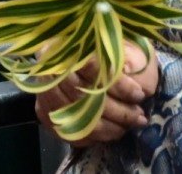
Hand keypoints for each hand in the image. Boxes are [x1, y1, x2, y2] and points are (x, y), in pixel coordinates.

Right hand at [34, 42, 157, 145]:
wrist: (87, 62)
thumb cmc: (113, 56)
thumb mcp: (128, 50)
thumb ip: (131, 60)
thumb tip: (130, 74)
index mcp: (67, 45)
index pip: (90, 66)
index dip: (116, 84)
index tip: (139, 95)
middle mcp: (48, 67)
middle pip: (80, 94)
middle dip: (115, 111)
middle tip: (139, 117)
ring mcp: (43, 91)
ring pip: (73, 115)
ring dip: (106, 127)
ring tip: (128, 127)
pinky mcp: (44, 111)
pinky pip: (66, 130)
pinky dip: (91, 136)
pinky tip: (110, 132)